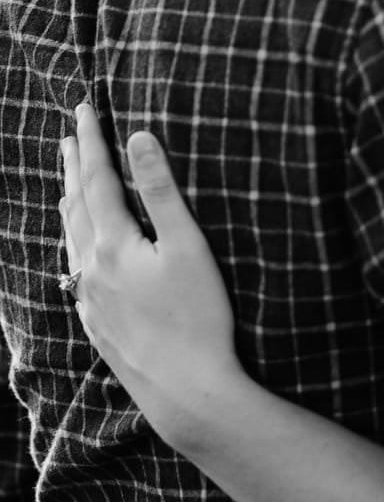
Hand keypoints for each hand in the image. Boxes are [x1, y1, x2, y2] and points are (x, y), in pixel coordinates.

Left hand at [60, 103, 242, 451]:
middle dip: (73, 167)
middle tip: (68, 136)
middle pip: (75, 206)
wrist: (186, 391)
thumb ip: (162, 191)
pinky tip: (80, 253)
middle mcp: (91, 269)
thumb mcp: (188, 247)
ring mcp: (91, 301)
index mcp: (113, 244)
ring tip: (67, 184)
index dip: (90, 142)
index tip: (85, 110)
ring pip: (71, 240)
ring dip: (69, 205)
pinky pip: (76, 271)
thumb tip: (139, 138)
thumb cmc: (198, 318)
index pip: (96, 179)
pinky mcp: (98, 326)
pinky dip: (75, 244)